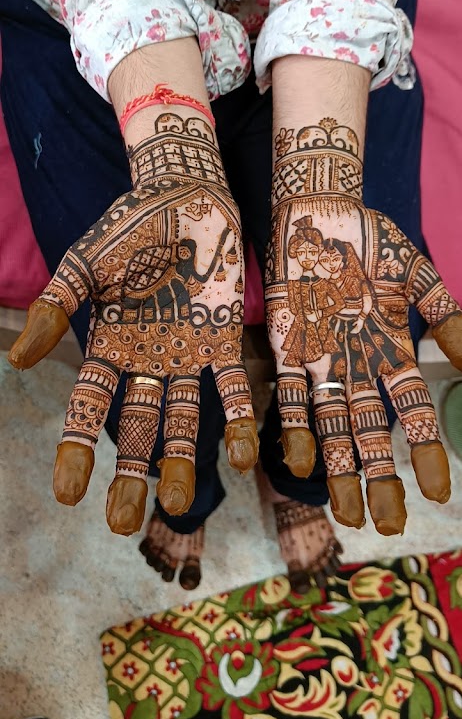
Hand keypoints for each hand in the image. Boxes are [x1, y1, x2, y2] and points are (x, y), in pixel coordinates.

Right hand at [9, 112, 258, 534]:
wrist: (184, 193)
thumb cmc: (129, 226)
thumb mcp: (86, 264)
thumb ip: (57, 308)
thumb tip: (19, 361)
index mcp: (109, 346)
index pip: (88, 407)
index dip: (77, 449)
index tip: (67, 494)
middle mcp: (147, 361)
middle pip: (136, 427)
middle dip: (129, 474)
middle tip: (122, 524)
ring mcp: (187, 355)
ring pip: (183, 419)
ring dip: (181, 460)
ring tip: (179, 505)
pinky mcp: (224, 341)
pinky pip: (230, 387)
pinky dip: (234, 420)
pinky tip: (241, 457)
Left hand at [266, 116, 461, 534]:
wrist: (318, 212)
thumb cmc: (372, 240)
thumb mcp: (418, 276)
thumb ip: (449, 317)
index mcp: (392, 352)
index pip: (414, 412)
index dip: (425, 451)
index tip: (436, 492)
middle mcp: (357, 367)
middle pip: (370, 434)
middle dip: (379, 479)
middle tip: (386, 525)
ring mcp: (320, 362)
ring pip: (331, 428)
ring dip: (338, 470)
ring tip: (345, 512)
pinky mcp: (285, 350)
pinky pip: (288, 397)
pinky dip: (295, 429)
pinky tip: (298, 463)